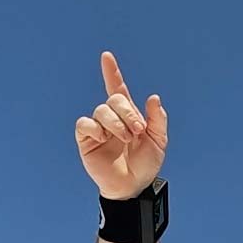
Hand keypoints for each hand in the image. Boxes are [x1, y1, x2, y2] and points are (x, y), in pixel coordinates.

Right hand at [74, 51, 169, 199]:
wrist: (133, 186)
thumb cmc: (145, 164)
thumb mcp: (158, 141)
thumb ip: (157, 119)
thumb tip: (153, 97)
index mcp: (128, 115)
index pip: (117, 89)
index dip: (111, 73)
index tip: (106, 56)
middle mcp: (112, 118)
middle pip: (114, 100)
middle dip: (128, 113)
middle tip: (137, 131)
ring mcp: (98, 128)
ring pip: (101, 110)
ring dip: (116, 124)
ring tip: (125, 139)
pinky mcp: (86, 140)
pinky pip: (84, 124)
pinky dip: (95, 128)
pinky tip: (104, 139)